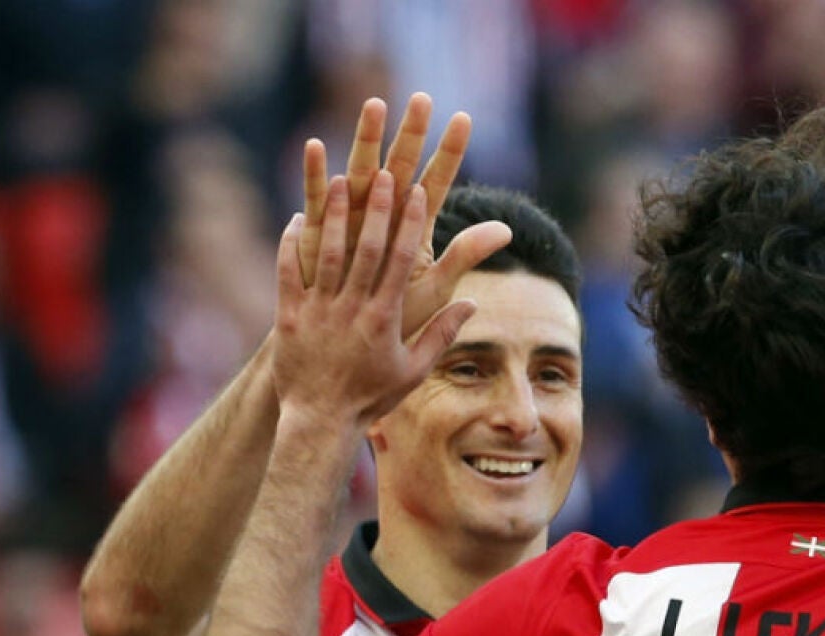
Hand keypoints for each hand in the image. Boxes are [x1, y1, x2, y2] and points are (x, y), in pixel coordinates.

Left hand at [273, 171, 477, 422]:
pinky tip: (301, 218)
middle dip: (377, 208)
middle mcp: (352, 309)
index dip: (408, 225)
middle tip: (384, 173)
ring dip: (337, 215)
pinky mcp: (289, 316)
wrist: (320, 420)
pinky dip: (293, 244)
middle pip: (366, 249)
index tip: (416, 193)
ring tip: (342, 180)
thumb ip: (441, 334)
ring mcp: (318, 310)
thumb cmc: (371, 396)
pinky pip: (289, 271)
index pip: (400, 262)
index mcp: (384, 319)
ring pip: (328, 254)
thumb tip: (471, 305)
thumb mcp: (414, 370)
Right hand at [298, 93, 481, 337]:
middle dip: (411, 134)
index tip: (464, 118)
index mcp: (413, 228)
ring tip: (375, 105)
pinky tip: (316, 147)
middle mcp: (383, 216)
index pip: (437, 183)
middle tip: (422, 98)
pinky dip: (317, 176)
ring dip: (367, 140)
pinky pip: (317, 201)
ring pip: (361, 172)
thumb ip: (464, 256)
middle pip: (401, 168)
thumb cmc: (392, 321)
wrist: (347, 348)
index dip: (450, 153)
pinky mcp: (318, 234)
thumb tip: (507, 230)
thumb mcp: (433, 286)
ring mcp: (350, 220)